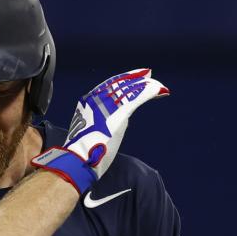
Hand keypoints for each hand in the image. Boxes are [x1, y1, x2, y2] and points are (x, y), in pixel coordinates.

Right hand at [31, 69, 168, 193]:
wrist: (78, 160)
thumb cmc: (84, 152)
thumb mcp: (91, 132)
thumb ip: (103, 122)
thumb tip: (118, 122)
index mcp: (88, 102)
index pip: (109, 86)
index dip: (123, 80)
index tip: (135, 78)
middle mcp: (96, 99)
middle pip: (120, 84)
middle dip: (136, 79)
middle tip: (149, 75)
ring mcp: (107, 105)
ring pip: (129, 89)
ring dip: (145, 85)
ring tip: (157, 85)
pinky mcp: (118, 115)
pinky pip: (136, 99)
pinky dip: (148, 92)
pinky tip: (158, 90)